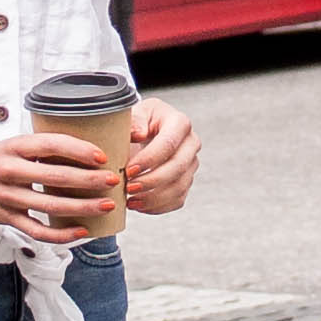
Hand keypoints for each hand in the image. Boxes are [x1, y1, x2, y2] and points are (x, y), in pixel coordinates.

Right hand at [0, 128, 119, 242]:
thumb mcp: (9, 144)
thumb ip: (38, 148)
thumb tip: (79, 149)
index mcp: (13, 146)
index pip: (52, 144)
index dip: (79, 149)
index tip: (101, 155)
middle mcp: (10, 170)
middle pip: (56, 177)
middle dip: (90, 180)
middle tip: (113, 180)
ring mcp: (7, 197)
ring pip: (51, 206)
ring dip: (83, 207)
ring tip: (106, 205)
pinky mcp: (5, 218)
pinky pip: (37, 231)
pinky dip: (60, 234)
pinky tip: (81, 232)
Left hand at [123, 99, 199, 216]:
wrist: (145, 130)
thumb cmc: (139, 121)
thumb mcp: (134, 112)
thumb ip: (134, 119)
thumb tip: (139, 134)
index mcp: (179, 123)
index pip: (169, 144)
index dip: (149, 160)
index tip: (128, 170)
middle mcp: (191, 143)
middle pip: (177, 168)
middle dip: (151, 181)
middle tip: (129, 188)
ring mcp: (191, 164)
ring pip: (179, 187)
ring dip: (153, 198)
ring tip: (131, 200)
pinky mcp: (186, 181)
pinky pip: (177, 200)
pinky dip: (157, 207)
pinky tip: (138, 205)